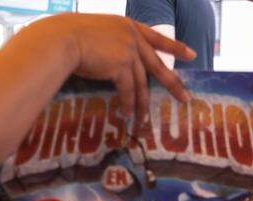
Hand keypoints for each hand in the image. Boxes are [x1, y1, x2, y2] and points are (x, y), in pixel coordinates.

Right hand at [66, 15, 193, 132]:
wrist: (60, 38)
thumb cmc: (68, 36)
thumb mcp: (96, 33)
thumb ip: (111, 44)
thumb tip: (115, 65)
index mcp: (127, 25)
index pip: (157, 37)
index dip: (175, 47)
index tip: (192, 55)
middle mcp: (132, 37)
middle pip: (157, 65)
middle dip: (173, 84)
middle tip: (185, 98)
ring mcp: (128, 51)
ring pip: (141, 84)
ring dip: (142, 105)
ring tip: (144, 122)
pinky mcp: (121, 66)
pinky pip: (128, 91)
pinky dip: (127, 105)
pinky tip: (126, 116)